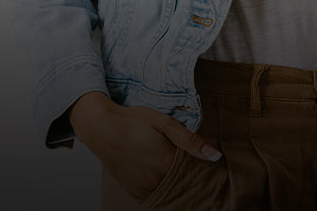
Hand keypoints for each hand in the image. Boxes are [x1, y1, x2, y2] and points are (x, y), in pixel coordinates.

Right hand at [69, 91, 221, 202]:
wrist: (102, 128)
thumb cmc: (133, 121)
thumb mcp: (164, 123)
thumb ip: (190, 140)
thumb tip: (214, 155)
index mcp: (167, 163)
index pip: (196, 172)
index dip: (202, 166)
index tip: (206, 160)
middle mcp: (156, 181)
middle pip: (184, 184)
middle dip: (191, 176)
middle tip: (190, 161)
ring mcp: (144, 189)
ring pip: (170, 191)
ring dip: (176, 183)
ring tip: (174, 165)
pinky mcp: (135, 193)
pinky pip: (156, 196)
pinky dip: (163, 188)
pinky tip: (162, 174)